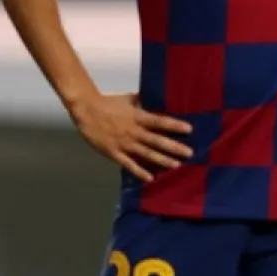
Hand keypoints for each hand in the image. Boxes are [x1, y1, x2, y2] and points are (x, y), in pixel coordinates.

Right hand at [68, 92, 192, 182]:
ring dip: (162, 160)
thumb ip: (144, 100)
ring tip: (176, 165)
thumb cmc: (109, 103)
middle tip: (190, 153)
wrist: (86, 111)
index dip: (174, 125)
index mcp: (138, 117)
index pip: (160, 121)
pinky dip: (139, 172)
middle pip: (157, 141)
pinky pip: (129, 164)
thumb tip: (160, 97)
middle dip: (174, 147)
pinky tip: (150, 178)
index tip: (190, 129)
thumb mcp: (129, 99)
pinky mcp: (114, 153)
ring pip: (146, 154)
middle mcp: (134, 132)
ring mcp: (124, 144)